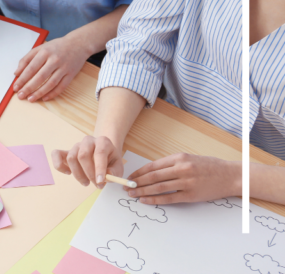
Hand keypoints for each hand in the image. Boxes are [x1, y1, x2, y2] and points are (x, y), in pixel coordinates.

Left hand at [13, 35, 90, 101]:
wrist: (78, 44)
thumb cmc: (57, 46)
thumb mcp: (40, 48)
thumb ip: (27, 59)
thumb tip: (17, 73)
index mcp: (45, 52)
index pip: (31, 68)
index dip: (22, 79)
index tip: (16, 87)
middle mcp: (55, 60)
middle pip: (40, 77)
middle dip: (29, 88)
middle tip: (21, 96)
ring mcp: (64, 68)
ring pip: (50, 83)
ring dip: (39, 93)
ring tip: (31, 99)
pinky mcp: (71, 74)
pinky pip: (61, 87)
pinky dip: (53, 94)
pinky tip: (44, 98)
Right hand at [53, 136, 123, 188]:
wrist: (103, 152)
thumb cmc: (110, 160)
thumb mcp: (118, 166)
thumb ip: (114, 172)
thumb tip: (106, 177)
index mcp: (103, 142)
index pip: (99, 152)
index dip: (99, 168)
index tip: (100, 181)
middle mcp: (88, 141)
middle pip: (83, 155)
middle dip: (89, 173)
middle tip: (96, 185)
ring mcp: (75, 145)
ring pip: (71, 158)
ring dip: (78, 174)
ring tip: (86, 183)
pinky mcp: (66, 151)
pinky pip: (56, 154)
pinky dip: (59, 165)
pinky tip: (68, 173)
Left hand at [125, 153, 240, 204]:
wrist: (231, 175)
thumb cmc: (210, 166)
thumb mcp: (189, 158)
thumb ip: (172, 163)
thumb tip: (151, 171)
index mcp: (179, 158)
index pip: (153, 166)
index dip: (139, 172)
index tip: (130, 177)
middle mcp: (182, 168)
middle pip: (153, 177)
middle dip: (137, 182)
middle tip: (126, 187)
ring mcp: (186, 182)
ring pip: (158, 187)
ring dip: (143, 192)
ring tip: (132, 195)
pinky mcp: (191, 195)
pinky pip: (169, 198)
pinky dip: (155, 200)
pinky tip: (146, 200)